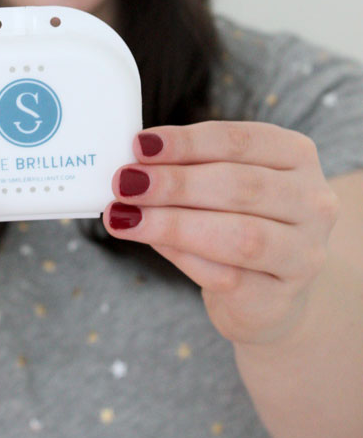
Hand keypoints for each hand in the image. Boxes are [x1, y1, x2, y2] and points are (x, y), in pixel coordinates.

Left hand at [102, 121, 340, 346]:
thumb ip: (187, 169)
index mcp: (297, 156)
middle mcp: (313, 201)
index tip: (139, 145)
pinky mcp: (281, 296)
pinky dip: (181, 257)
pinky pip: (226, 276)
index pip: (240, 141)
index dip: (187, 142)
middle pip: (238, 186)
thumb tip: (132, 168)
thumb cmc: (236, 219)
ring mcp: (304, 252)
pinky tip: (150, 242)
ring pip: (238, 235)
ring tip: (124, 215)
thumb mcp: (220, 183)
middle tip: (124, 182)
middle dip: (174, 183)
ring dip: (172, 223)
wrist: (266, 290)